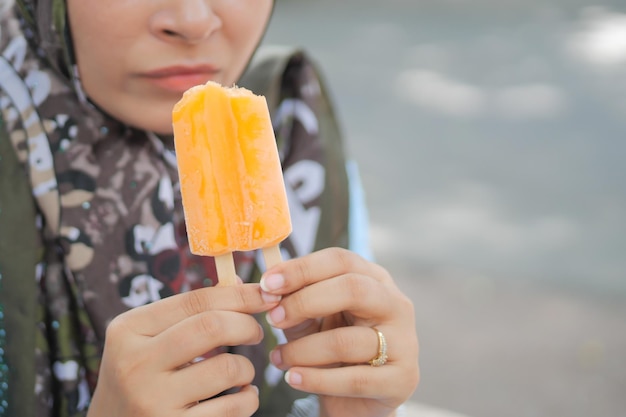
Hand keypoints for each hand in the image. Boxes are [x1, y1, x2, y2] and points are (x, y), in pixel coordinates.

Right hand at [87, 283, 280, 416]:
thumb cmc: (141, 375)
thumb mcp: (148, 338)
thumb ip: (189, 312)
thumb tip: (240, 285)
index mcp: (129, 329)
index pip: (195, 301)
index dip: (239, 295)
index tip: (266, 295)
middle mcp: (135, 363)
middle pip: (212, 327)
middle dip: (247, 325)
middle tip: (256, 332)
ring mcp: (152, 401)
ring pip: (226, 368)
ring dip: (247, 368)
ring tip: (242, 372)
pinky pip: (231, 408)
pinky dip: (248, 399)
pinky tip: (243, 396)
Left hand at [260, 248, 419, 416]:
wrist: (358, 400)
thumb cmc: (333, 350)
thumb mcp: (312, 320)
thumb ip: (295, 302)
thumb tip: (267, 289)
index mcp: (374, 279)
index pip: (340, 260)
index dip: (302, 268)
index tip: (267, 283)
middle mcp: (395, 304)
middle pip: (353, 288)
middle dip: (305, 301)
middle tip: (273, 319)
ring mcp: (404, 341)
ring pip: (347, 340)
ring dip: (302, 350)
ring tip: (278, 359)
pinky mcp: (401, 379)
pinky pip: (353, 379)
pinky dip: (316, 380)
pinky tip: (294, 379)